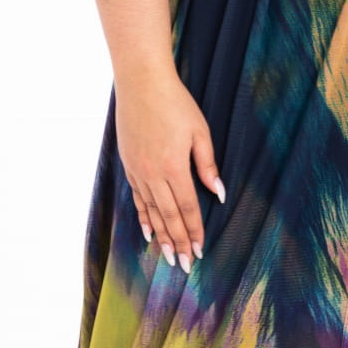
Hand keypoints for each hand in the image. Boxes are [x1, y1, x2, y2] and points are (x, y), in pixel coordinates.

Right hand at [115, 65, 223, 271]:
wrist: (141, 83)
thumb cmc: (175, 103)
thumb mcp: (200, 131)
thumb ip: (207, 165)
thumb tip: (219, 193)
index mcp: (174, 167)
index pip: (187, 208)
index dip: (194, 231)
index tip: (199, 251)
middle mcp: (152, 173)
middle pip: (168, 216)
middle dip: (178, 242)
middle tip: (184, 265)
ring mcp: (138, 170)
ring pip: (151, 211)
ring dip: (160, 236)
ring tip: (167, 256)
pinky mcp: (129, 165)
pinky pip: (137, 198)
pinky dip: (143, 217)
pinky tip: (148, 232)